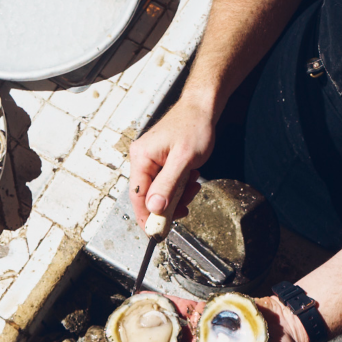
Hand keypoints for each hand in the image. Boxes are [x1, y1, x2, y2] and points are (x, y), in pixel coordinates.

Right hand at [127, 101, 216, 227]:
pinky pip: (166, 182)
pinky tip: (191, 178)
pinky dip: (179, 186)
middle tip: (185, 209)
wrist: (203, 108)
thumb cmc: (194, 126)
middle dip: (167, 205)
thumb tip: (154, 208)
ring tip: (192, 186)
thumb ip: (168, 185)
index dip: (146, 216)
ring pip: (159, 191)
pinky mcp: (160, 161)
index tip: (156, 233)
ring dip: (177, 195)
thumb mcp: (184, 159)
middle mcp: (142, 159)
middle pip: (148, 195)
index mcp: (141, 157)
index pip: (138, 195)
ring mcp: (150, 160)